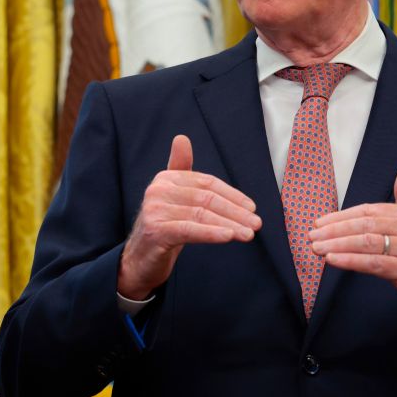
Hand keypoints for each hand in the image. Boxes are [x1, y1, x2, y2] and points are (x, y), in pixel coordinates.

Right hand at [117, 135, 261, 300]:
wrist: (140, 259)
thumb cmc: (163, 226)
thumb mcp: (173, 197)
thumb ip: (180, 168)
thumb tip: (181, 138)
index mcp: (166, 178)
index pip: (207, 183)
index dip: (232, 195)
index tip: (252, 208)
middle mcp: (158, 189)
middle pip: (206, 199)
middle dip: (235, 212)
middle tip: (256, 224)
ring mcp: (155, 209)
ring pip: (201, 215)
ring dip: (230, 225)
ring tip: (249, 234)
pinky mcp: (156, 230)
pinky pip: (190, 230)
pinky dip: (212, 233)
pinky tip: (229, 236)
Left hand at [308, 165, 396, 335]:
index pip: (369, 211)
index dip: (341, 216)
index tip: (319, 222)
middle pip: (365, 224)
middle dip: (334, 230)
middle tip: (312, 236)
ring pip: (366, 242)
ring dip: (336, 245)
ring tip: (316, 248)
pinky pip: (373, 263)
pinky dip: (350, 261)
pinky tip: (332, 261)